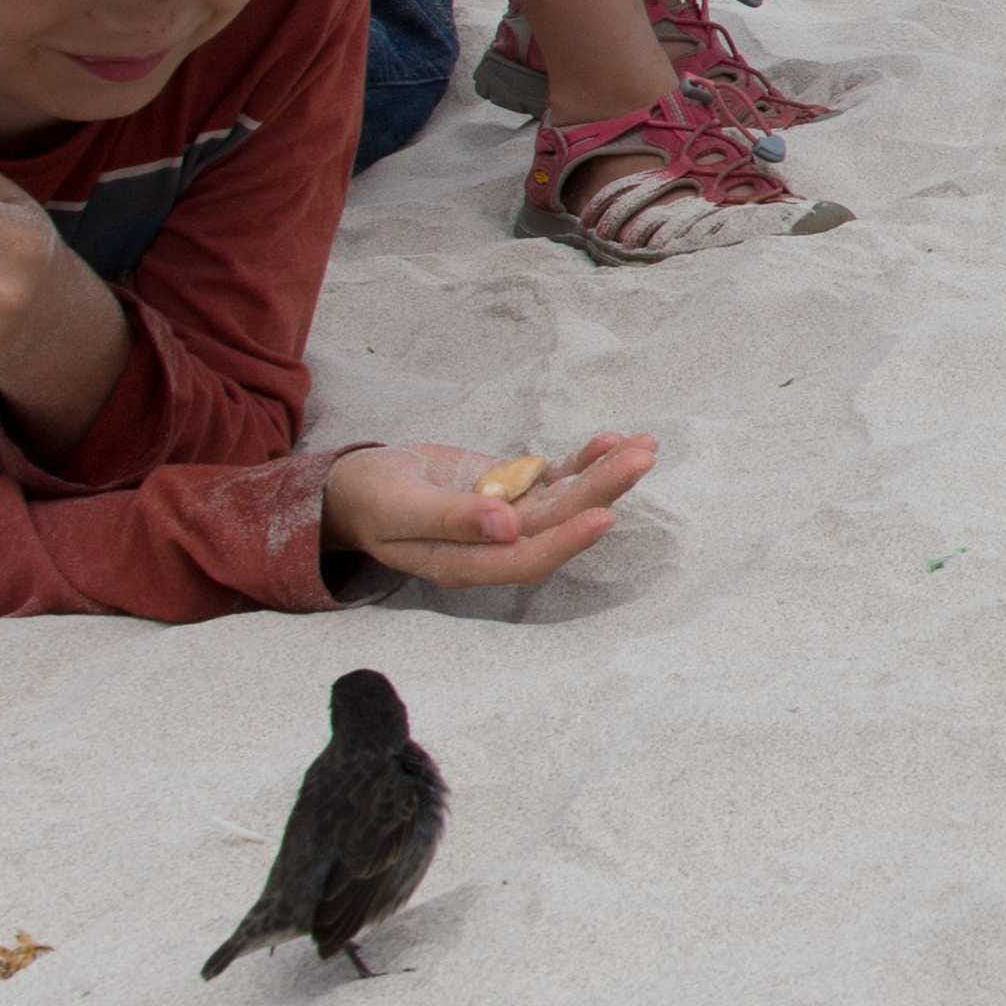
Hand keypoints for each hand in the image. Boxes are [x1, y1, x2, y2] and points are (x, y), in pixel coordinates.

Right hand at [321, 433, 659, 589]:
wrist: (361, 486)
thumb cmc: (372, 500)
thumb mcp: (398, 510)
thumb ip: (449, 520)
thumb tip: (505, 528)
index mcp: (466, 563)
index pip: (526, 559)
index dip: (566, 541)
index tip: (605, 515)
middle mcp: (497, 546)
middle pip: (557, 524)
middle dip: (602, 492)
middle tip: (642, 459)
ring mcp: (510, 518)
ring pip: (565, 500)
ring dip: (605, 475)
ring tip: (644, 447)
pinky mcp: (513, 491)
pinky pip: (556, 479)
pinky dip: (583, 461)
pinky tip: (611, 442)